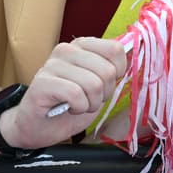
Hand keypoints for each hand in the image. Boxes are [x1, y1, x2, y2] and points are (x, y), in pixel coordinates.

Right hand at [0, 38, 127, 150]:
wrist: (37, 126)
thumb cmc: (69, 105)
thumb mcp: (98, 85)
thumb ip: (112, 69)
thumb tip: (135, 52)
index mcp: (81, 46)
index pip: (115, 49)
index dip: (117, 73)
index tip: (104, 85)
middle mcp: (66, 50)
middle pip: (107, 71)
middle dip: (103, 94)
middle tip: (88, 100)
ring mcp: (52, 64)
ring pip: (93, 84)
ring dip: (90, 104)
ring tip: (77, 104)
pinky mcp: (42, 83)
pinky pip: (76, 95)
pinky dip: (78, 108)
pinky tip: (69, 108)